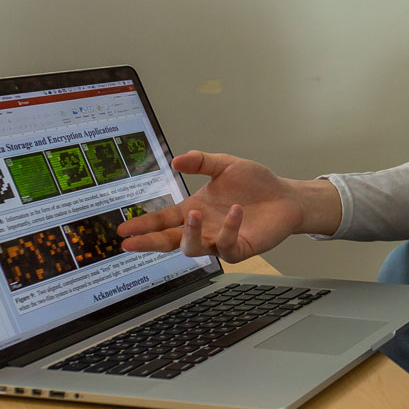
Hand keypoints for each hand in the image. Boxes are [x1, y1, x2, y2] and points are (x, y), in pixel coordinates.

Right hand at [116, 151, 338, 261]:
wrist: (285, 196)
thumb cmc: (255, 183)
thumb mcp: (225, 165)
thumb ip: (202, 162)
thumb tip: (176, 160)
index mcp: (194, 210)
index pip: (162, 221)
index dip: (143, 226)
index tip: (123, 229)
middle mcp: (203, 228)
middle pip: (169, 240)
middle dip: (149, 242)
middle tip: (130, 243)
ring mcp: (220, 240)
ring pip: (194, 248)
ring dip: (191, 233)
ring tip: (194, 214)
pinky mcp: (240, 248)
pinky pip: (227, 245)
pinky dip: (229, 228)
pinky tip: (236, 211)